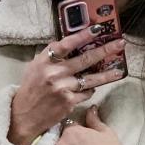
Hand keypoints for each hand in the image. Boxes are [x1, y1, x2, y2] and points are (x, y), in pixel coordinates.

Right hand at [8, 30, 126, 144]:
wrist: (24, 115)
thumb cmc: (30, 88)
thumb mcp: (35, 67)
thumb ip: (50, 55)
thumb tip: (68, 42)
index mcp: (45, 61)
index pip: (66, 44)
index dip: (83, 35)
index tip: (98, 29)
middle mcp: (55, 73)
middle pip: (85, 59)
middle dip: (105, 50)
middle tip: (120, 44)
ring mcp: (63, 88)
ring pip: (91, 79)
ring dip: (107, 74)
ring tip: (119, 70)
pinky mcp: (69, 102)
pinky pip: (86, 93)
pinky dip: (90, 90)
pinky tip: (92, 87)